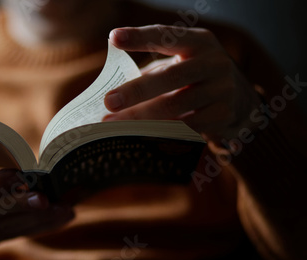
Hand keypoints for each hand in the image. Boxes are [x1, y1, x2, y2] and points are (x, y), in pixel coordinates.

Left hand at [103, 25, 260, 141]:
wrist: (240, 100)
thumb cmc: (194, 78)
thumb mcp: (180, 64)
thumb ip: (152, 72)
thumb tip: (113, 93)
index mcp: (198, 42)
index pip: (166, 35)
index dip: (140, 37)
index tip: (114, 38)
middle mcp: (213, 62)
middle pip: (170, 77)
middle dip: (136, 91)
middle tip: (109, 102)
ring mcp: (221, 90)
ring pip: (175, 106)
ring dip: (141, 117)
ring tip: (116, 124)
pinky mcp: (223, 115)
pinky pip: (185, 127)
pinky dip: (160, 131)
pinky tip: (140, 136)